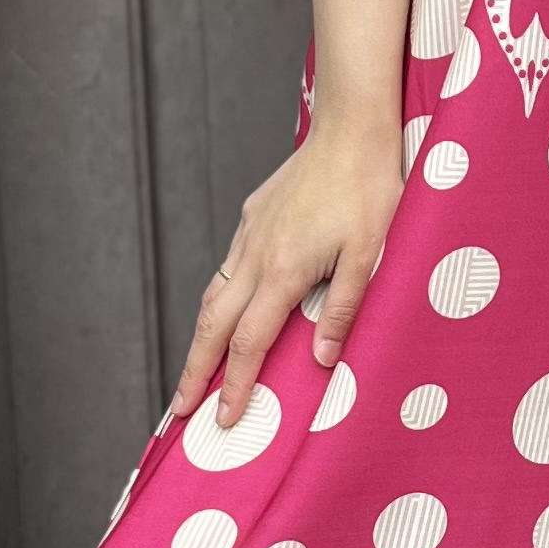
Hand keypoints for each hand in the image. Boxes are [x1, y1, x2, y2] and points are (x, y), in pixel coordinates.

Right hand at [172, 120, 403, 432]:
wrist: (351, 129)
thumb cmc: (369, 190)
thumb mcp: (369, 255)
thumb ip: (342, 309)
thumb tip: (320, 360)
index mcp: (283, 270)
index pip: (248, 342)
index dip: (233, 384)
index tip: (221, 418)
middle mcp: (256, 254)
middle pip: (213, 325)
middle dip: (195, 371)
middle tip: (179, 409)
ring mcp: (251, 234)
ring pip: (215, 294)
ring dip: (201, 337)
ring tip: (193, 370)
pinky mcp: (254, 216)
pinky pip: (230, 267)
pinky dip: (220, 299)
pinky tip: (226, 311)